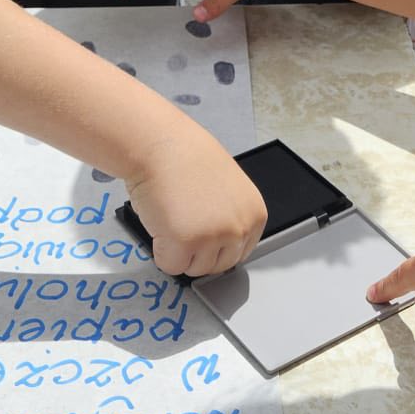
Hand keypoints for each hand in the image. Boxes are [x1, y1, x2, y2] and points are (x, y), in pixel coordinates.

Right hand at [125, 135, 266, 276]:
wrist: (159, 144)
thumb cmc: (184, 157)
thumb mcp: (226, 187)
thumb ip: (229, 215)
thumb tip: (220, 245)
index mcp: (254, 214)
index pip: (239, 252)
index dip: (215, 243)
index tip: (201, 227)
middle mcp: (239, 228)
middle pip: (218, 266)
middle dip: (197, 250)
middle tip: (183, 219)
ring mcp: (213, 237)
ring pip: (194, 269)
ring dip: (178, 250)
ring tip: (173, 216)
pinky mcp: (185, 243)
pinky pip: (170, 265)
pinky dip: (160, 249)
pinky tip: (162, 221)